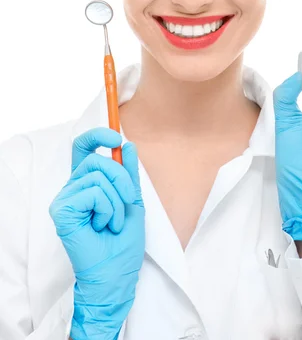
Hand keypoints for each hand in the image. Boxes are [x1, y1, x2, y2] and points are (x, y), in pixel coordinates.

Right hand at [49, 127, 144, 339]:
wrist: (116, 273)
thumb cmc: (122, 242)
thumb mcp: (132, 200)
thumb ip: (128, 174)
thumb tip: (127, 145)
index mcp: (87, 184)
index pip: (83, 148)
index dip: (96, 136)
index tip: (115, 137)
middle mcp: (72, 188)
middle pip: (98, 161)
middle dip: (121, 180)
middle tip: (125, 205)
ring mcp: (65, 199)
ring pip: (98, 177)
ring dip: (116, 201)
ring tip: (112, 222)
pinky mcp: (62, 210)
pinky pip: (93, 192)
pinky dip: (107, 209)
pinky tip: (101, 226)